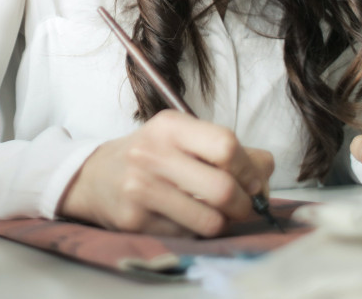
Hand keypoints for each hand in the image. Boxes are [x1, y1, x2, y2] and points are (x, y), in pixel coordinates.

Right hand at [57, 110, 273, 236]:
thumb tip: (266, 170)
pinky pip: (187, 235)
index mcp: (170, 126)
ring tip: (215, 214)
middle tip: (241, 205)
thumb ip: (225, 148)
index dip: (250, 169)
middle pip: (223, 189)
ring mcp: (140, 188)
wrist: (94, 176)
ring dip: (223, 222)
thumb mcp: (181, 137)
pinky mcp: (134, 220)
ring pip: (210, 221)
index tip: (253, 181)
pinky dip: (195, 231)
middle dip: (244, 204)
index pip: (227, 146)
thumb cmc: (149, 155)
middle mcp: (152, 154)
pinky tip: (184, 218)